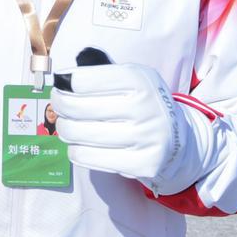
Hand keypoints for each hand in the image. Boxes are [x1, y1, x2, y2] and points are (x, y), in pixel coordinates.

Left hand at [51, 63, 214, 193]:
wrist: (178, 138)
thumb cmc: (143, 102)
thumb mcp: (132, 77)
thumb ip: (102, 72)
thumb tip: (64, 77)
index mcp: (138, 79)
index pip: (84, 80)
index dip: (65, 82)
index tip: (60, 83)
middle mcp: (143, 107)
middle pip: (79, 107)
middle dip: (59, 105)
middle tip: (57, 104)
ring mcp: (144, 137)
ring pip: (82, 135)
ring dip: (65, 129)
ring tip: (65, 125)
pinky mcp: (143, 164)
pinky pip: (93, 159)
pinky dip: (76, 152)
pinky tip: (75, 146)